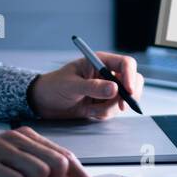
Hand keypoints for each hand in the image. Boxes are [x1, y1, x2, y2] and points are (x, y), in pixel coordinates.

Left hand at [27, 52, 144, 120]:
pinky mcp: (104, 103)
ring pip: (124, 99)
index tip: (128, 91)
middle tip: (121, 106)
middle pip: (133, 80)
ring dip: (110, 108)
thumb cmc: (53, 86)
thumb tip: (114, 89)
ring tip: (91, 109)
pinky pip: (114, 110)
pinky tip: (89, 112)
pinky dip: (104, 114)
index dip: (130, 76)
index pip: (126, 64)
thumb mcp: (71, 86)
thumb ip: (92, 87)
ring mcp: (107, 89)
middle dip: (129, 95)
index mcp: (100, 61)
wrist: (43, 103)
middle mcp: (107, 74)